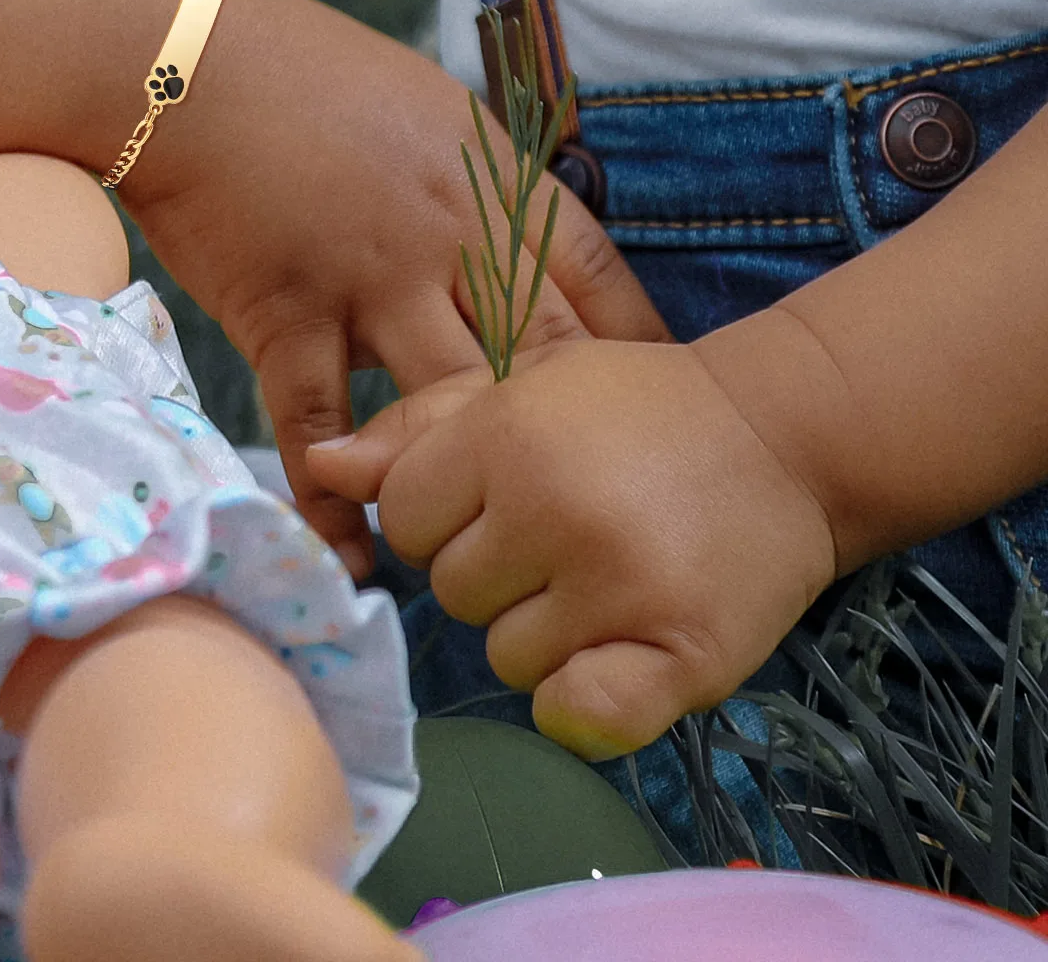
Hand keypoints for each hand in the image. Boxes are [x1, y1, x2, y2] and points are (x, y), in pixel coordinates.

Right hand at [118, 0, 670, 575]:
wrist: (187, 66)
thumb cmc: (307, 73)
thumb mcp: (431, 109)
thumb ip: (483, 185)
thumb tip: (519, 245)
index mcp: (491, 179)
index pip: (594, 279)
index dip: (633, 349)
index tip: (653, 404)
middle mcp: (449, 238)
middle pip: (541, 356)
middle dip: (575, 431)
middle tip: (597, 497)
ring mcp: (370, 283)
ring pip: (448, 406)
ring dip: (469, 474)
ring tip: (491, 540)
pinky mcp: (290, 317)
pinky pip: (321, 429)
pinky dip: (337, 499)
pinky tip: (357, 554)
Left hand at [306, 337, 836, 759]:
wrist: (786, 435)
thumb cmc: (633, 406)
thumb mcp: (519, 388)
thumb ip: (413, 428)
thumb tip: (319, 466)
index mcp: (504, 436)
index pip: (402, 520)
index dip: (443, 513)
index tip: (501, 496)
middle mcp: (552, 510)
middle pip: (447, 592)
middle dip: (492, 570)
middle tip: (564, 530)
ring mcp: (616, 588)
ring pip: (505, 659)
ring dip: (543, 632)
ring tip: (604, 575)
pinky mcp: (679, 657)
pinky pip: (575, 718)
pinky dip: (586, 699)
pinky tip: (619, 650)